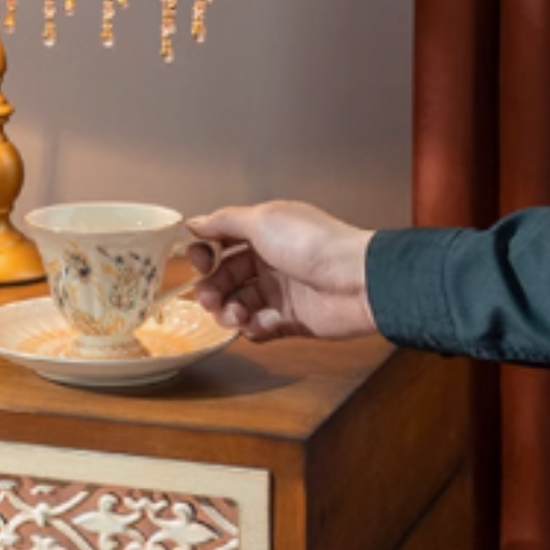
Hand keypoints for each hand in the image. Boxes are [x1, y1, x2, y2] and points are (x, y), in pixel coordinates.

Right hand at [187, 201, 377, 342]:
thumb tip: (194, 222)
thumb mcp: (263, 220)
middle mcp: (268, 261)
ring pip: (236, 306)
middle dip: (211, 289)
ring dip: (229, 313)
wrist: (355, 281)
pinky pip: (257, 329)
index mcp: (263, 233)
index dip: (205, 254)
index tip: (200, 261)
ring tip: (237, 315)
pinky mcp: (288, 320)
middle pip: (223, 278)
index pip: (221, 244)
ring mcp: (278, 292)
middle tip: (211, 298)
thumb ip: (224, 222)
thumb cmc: (314, 244)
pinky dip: (256, 328)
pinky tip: (268, 322)